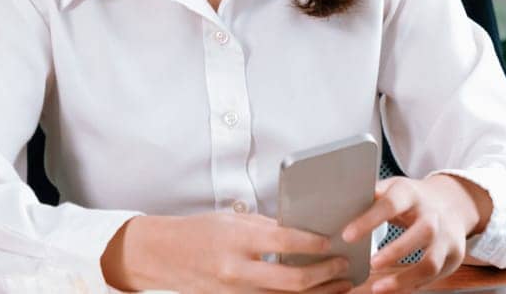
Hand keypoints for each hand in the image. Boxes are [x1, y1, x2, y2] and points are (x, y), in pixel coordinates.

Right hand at [103, 212, 353, 293]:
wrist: (160, 256)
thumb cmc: (198, 232)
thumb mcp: (232, 219)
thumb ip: (267, 227)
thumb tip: (304, 231)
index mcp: (236, 239)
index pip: (284, 241)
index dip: (313, 243)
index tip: (334, 242)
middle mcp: (236, 269)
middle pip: (291, 279)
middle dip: (325, 274)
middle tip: (344, 266)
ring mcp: (235, 292)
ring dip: (318, 292)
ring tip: (341, 284)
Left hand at [338, 175, 489, 292]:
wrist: (453, 202)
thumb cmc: (412, 199)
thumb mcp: (393, 188)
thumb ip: (370, 196)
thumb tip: (336, 202)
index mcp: (411, 194)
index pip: (390, 204)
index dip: (369, 220)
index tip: (347, 236)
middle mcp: (433, 214)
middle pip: (421, 232)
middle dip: (395, 252)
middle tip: (370, 264)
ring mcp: (447, 236)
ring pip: (431, 262)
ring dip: (404, 278)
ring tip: (378, 288)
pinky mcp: (454, 255)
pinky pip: (435, 276)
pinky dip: (413, 285)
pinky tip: (394, 288)